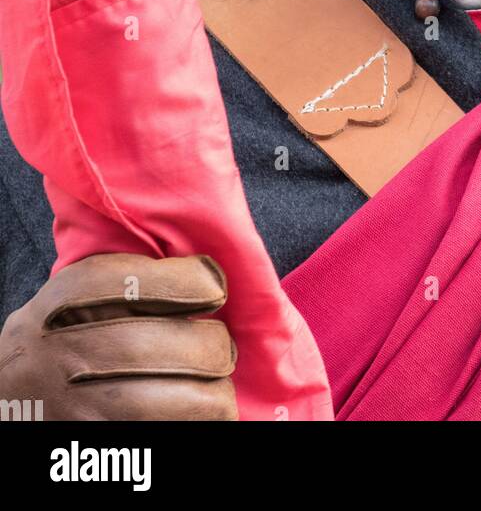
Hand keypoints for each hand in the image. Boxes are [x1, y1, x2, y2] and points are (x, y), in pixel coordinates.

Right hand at [0, 252, 237, 420]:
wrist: (13, 388)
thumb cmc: (66, 328)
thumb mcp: (80, 291)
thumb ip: (131, 278)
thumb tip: (207, 273)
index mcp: (63, 301)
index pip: (125, 284)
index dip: (183, 283)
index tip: (217, 287)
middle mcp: (62, 352)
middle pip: (145, 347)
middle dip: (205, 346)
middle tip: (225, 347)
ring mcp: (71, 404)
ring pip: (152, 405)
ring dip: (205, 397)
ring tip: (221, 390)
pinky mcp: (90, 443)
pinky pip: (151, 435)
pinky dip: (186, 426)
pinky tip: (201, 415)